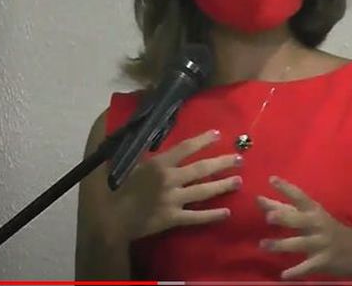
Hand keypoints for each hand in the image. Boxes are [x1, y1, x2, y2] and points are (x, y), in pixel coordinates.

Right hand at [116, 129, 241, 239]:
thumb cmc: (119, 188)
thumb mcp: (131, 164)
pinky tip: (226, 212)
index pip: (185, 148)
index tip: (218, 135)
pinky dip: (212, 215)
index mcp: (159, 164)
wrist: (112, 219)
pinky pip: (197, 217)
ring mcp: (173, 200)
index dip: (203, 140)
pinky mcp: (173, 218)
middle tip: (239, 159)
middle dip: (222, 163)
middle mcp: (169, 180)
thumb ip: (145, 151)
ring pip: (203, 191)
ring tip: (239, 181)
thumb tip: (151, 133)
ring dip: (223, 186)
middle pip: (201, 169)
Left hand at [257, 176, 351, 279]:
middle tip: (268, 217)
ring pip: (299, 243)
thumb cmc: (329, 230)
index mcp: (315, 211)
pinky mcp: (324, 262)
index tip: (271, 179)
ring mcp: (321, 243)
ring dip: (281, 245)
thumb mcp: (313, 217)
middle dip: (284, 217)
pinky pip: (307, 267)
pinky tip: (283, 275)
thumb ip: (287, 210)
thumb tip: (260, 201)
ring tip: (263, 244)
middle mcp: (318, 224)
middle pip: (299, 219)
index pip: (299, 196)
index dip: (286, 187)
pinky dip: (295, 272)